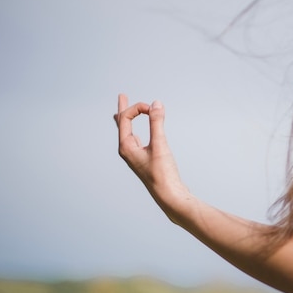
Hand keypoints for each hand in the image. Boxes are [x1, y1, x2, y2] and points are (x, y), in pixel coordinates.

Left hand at [114, 94, 187, 216]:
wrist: (170, 196)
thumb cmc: (163, 174)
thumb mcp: (160, 145)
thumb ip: (157, 123)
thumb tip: (156, 104)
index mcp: (126, 147)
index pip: (125, 119)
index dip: (137, 108)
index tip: (153, 108)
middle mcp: (128, 151)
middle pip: (122, 125)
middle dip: (124, 110)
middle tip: (122, 96)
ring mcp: (136, 157)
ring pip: (129, 133)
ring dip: (128, 121)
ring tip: (123, 113)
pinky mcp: (145, 161)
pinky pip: (137, 142)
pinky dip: (136, 132)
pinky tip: (138, 136)